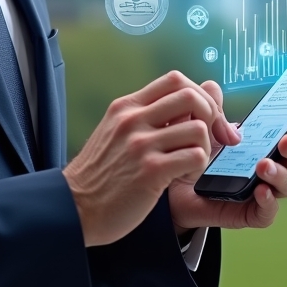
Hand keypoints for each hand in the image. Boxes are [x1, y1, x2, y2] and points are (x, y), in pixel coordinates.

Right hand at [63, 72, 238, 246]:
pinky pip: (195, 156)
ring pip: (198, 128)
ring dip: (205, 147)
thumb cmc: (100, 173)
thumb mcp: (115, 132)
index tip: (207, 116)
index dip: (200, 94)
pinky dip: (198, 167)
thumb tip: (187, 101)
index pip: (175, 80)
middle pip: (191, 96)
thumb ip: (147, 116)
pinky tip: (183, 177)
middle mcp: (133, 119)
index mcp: (126, 107)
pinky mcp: (151, 171)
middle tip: (211, 137)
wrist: (74, 206)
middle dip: (211, 116)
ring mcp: (141, 144)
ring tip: (190, 162)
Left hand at [168, 105, 286, 231]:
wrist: (176, 181)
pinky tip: (260, 190)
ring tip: (263, 165)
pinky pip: (267, 212)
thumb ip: (210, 104)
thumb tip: (213, 86)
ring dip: (281, 174)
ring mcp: (265, 191)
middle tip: (286, 141)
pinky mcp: (251, 213)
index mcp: (268, 142)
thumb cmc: (198, 150)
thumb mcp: (203, 124)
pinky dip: (268, 201)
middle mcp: (273, 166)